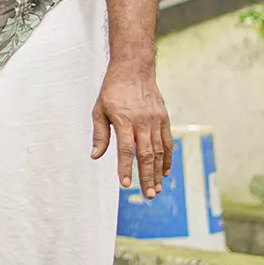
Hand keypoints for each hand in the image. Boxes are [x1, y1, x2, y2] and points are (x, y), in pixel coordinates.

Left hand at [91, 60, 171, 198]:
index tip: (125, 184)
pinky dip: (167, 158)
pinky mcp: (164, 118)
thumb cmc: (113, 90)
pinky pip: (168, 142)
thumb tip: (95, 156)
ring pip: (159, 151)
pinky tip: (165, 171)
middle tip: (148, 195)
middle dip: (147, 177)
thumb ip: (99, 135)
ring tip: (156, 189)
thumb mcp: (99, 110)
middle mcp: (142, 121)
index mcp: (124, 120)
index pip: (126, 149)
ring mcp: (155, 120)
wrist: (134, 69)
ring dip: (158, 172)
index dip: (126, 168)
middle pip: (146, 154)